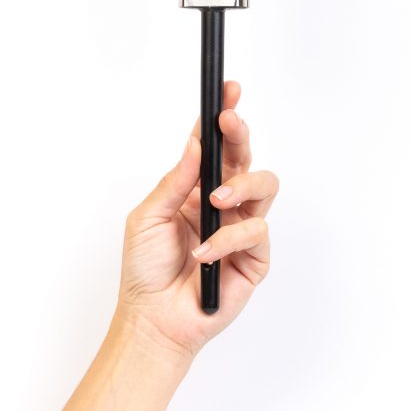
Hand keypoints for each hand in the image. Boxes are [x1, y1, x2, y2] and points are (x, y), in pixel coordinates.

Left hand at [114, 80, 278, 363]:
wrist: (153, 320)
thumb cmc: (146, 270)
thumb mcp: (147, 216)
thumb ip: (175, 181)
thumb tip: (197, 145)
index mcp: (196, 189)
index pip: (215, 147)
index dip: (222, 118)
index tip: (227, 91)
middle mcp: (223, 204)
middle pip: (245, 157)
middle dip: (240, 133)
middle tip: (230, 121)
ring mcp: (241, 229)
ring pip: (265, 186)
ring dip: (242, 185)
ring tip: (217, 199)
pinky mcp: (254, 258)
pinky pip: (255, 233)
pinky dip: (228, 240)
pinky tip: (204, 253)